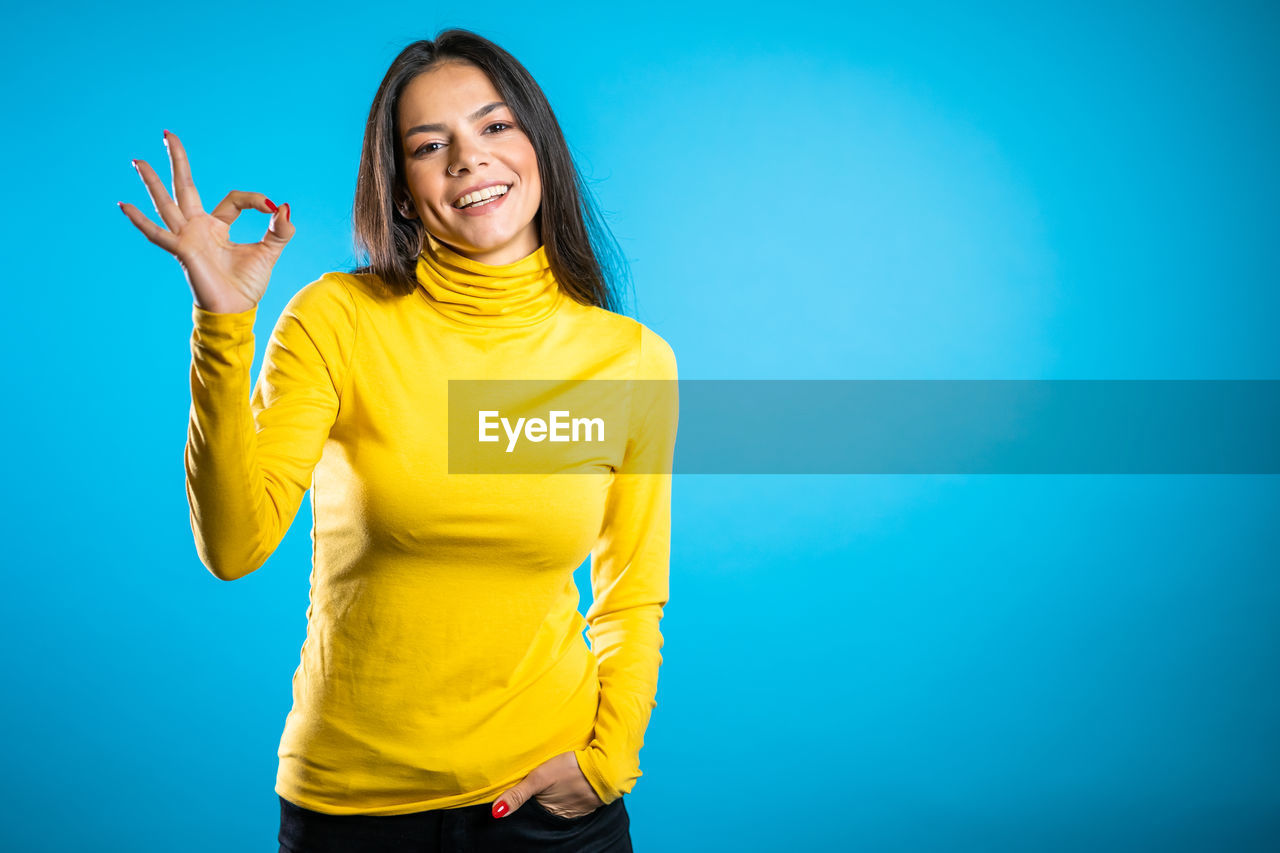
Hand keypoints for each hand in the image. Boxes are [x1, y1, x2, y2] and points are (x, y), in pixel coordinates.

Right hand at [119, 129, 293, 314]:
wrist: (236, 311)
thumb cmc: (247, 286)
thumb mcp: (270, 252)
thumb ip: (279, 231)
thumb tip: (284, 207)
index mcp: (218, 226)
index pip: (233, 199)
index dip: (253, 199)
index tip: (270, 207)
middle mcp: (198, 228)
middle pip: (185, 186)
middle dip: (177, 161)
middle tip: (167, 134)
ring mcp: (186, 237)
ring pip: (167, 202)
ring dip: (152, 181)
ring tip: (137, 160)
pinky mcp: (181, 250)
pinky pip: (157, 233)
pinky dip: (140, 220)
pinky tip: (124, 205)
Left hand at [491, 751, 605, 819]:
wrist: (607, 766)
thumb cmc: (572, 769)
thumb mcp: (540, 777)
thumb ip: (518, 794)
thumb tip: (496, 812)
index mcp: (549, 811)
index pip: (533, 811)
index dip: (528, 803)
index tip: (528, 794)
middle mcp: (563, 815)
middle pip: (547, 809)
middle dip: (543, 801)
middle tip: (543, 787)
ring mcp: (578, 809)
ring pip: (562, 805)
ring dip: (558, 797)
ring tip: (556, 785)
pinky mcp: (591, 801)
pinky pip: (577, 801)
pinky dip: (572, 795)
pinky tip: (572, 784)